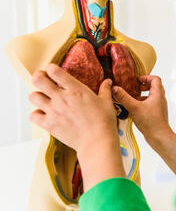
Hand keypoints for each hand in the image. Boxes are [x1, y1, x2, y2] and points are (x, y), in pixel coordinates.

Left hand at [29, 64, 124, 189]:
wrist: (97, 141)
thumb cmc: (104, 122)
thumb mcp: (107, 103)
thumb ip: (105, 90)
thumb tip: (108, 81)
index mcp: (76, 89)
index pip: (54, 71)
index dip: (51, 69)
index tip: (54, 72)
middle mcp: (61, 98)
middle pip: (38, 80)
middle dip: (38, 78)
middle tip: (43, 81)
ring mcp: (54, 111)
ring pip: (33, 96)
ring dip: (37, 96)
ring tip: (44, 99)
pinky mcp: (49, 124)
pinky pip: (33, 115)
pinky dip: (37, 114)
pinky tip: (44, 114)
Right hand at [112, 75, 171, 147]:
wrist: (160, 137)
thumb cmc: (152, 123)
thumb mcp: (134, 108)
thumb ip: (124, 97)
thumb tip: (115, 89)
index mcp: (158, 94)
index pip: (155, 79)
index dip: (146, 77)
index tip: (137, 80)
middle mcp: (160, 100)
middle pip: (154, 86)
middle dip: (144, 85)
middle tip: (135, 87)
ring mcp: (159, 107)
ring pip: (152, 96)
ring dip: (142, 95)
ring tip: (133, 97)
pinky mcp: (156, 114)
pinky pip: (150, 104)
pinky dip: (143, 103)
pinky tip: (134, 109)